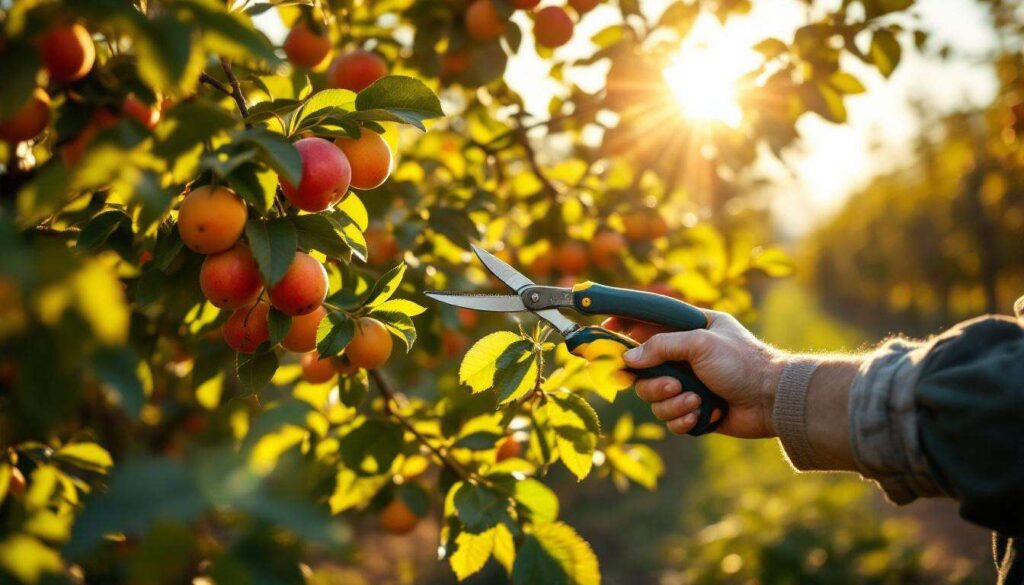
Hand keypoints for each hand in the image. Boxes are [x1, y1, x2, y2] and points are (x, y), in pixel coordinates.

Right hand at [604, 311, 783, 437]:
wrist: (772, 399)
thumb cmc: (742, 362)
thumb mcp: (699, 343)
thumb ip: (660, 347)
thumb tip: (627, 360)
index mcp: (689, 329)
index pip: (648, 323)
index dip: (624, 326)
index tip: (606, 331)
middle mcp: (686, 356)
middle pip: (643, 370)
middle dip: (654, 382)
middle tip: (672, 384)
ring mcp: (688, 384)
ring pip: (653, 398)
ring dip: (671, 403)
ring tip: (694, 401)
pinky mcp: (692, 409)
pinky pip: (669, 418)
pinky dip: (682, 418)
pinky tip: (701, 414)